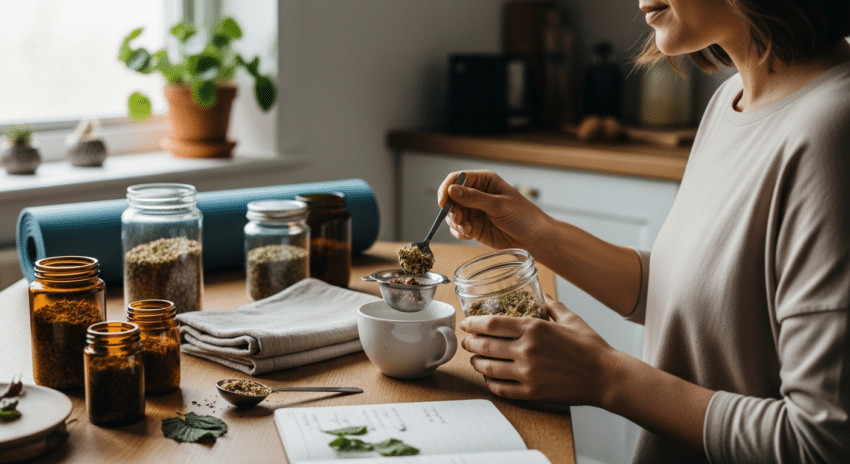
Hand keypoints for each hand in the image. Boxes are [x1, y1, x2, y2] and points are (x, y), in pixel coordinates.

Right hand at [438, 170, 549, 250]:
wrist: (534, 238)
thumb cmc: (524, 216)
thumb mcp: (499, 205)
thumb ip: (475, 198)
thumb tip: (452, 190)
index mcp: (484, 181)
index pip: (457, 179)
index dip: (447, 189)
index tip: (443, 202)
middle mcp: (476, 194)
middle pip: (451, 198)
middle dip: (451, 210)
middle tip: (459, 220)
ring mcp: (474, 211)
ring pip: (452, 214)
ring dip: (455, 223)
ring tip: (467, 229)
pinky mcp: (474, 227)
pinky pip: (458, 228)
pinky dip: (459, 232)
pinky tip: (469, 235)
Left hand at [459, 294, 618, 405]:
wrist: (606, 376)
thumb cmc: (591, 347)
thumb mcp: (571, 319)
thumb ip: (552, 306)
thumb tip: (542, 296)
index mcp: (534, 328)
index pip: (492, 323)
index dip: (474, 323)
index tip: (467, 323)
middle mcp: (527, 349)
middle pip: (485, 345)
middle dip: (471, 343)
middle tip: (467, 342)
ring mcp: (528, 373)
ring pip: (489, 368)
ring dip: (477, 363)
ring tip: (475, 359)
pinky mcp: (531, 393)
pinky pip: (501, 389)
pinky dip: (490, 383)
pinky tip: (490, 378)